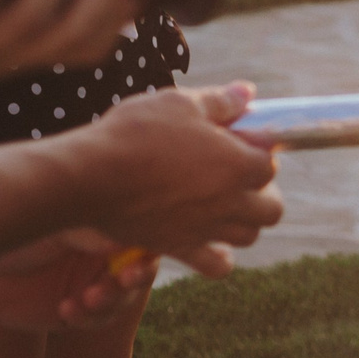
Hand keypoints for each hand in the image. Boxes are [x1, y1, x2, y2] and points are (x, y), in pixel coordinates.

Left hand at [0, 228, 151, 330]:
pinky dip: (88, 316)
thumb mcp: (55, 226)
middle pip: (140, 267)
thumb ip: (91, 233)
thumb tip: (129, 242)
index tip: (145, 255)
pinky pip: (96, 319)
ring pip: (123, 297)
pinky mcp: (72, 310)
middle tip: (126, 278)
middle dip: (136, 276)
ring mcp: (88, 282)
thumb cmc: (10, 235)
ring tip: (89, 299)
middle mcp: (100, 254)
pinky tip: (67, 309)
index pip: (142, 235)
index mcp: (103, 225)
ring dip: (113, 299)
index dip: (151, 247)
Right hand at [71, 83, 283, 253]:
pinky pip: (215, 266)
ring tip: (221, 203)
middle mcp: (229, 202)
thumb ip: (220, 101)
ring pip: (248, 236)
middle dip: (261, 192)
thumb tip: (247, 92)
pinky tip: (205, 237)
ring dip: (243, 221)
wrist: (87, 176)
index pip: (270, 164)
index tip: (236, 143)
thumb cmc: (135, 134)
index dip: (256, 152)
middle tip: (236, 176)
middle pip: (271, 209)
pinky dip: (217, 257)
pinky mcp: (178, 246)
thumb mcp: (179, 103)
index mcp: (238, 165)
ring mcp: (205, 228)